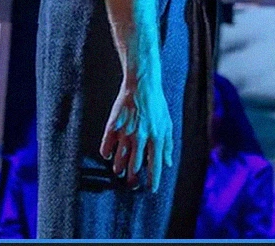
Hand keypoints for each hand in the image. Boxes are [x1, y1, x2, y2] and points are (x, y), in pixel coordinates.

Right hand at [100, 76, 173, 191]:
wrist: (142, 85)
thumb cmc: (157, 105)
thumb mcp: (168, 123)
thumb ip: (168, 144)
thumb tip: (168, 163)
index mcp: (156, 137)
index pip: (155, 164)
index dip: (153, 179)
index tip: (151, 189)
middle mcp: (141, 137)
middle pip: (135, 166)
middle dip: (133, 179)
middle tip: (132, 184)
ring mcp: (126, 132)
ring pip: (120, 159)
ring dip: (119, 168)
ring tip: (120, 172)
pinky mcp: (113, 125)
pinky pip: (106, 145)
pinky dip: (106, 153)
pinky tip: (108, 155)